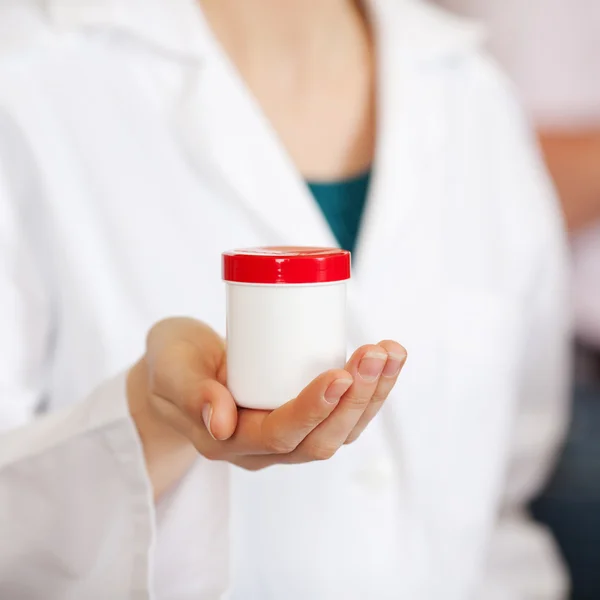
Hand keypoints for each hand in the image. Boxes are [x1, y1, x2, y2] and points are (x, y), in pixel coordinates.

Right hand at [128, 318, 405, 494]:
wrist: (178, 368)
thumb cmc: (170, 364)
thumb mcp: (168, 369)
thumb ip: (189, 392)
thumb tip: (222, 420)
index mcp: (229, 442)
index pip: (279, 436)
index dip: (313, 409)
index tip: (339, 372)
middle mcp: (263, 448)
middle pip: (320, 439)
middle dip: (355, 399)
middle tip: (375, 353)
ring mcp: (287, 434)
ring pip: (340, 430)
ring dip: (373, 394)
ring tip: (392, 353)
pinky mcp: (303, 414)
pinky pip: (343, 414)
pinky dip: (369, 389)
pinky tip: (387, 360)